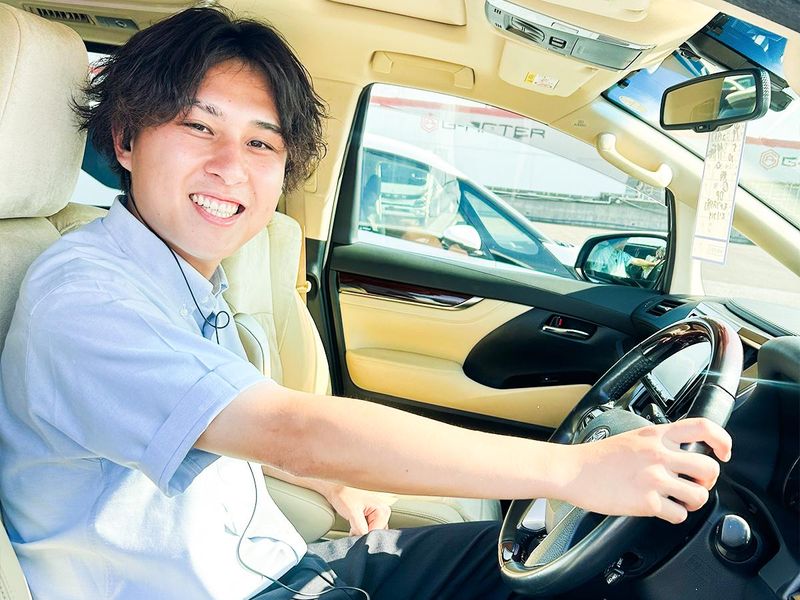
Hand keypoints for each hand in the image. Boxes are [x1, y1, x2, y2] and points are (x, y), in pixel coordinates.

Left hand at [322, 484, 391, 535]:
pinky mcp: (370, 516)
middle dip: (363, 534)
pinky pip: (367, 529)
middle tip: (353, 528)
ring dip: (360, 532)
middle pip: (375, 533)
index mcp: (383, 510)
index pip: (376, 532)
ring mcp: (377, 514)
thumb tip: (363, 541)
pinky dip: (359, 530)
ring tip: (352, 524)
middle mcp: (383, 512)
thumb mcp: (352, 513)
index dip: (364, 535)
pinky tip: (353, 525)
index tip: (354, 532)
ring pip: (371, 532)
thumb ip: (360, 529)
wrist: (335, 487)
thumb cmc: (344, 494)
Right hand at [563, 418, 731, 523]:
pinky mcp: (647, 502)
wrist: (572, 471)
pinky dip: (674, 516)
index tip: (723, 452)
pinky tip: (662, 510)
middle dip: (707, 481)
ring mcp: (654, 478)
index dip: (722, 441)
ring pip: (699, 495)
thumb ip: (659, 442)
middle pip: (709, 468)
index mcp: (656, 435)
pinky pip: (679, 515)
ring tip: (679, 500)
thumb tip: (683, 455)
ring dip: (693, 502)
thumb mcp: (633, 437)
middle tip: (695, 485)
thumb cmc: (598, 457)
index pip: (704, 428)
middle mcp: (659, 454)